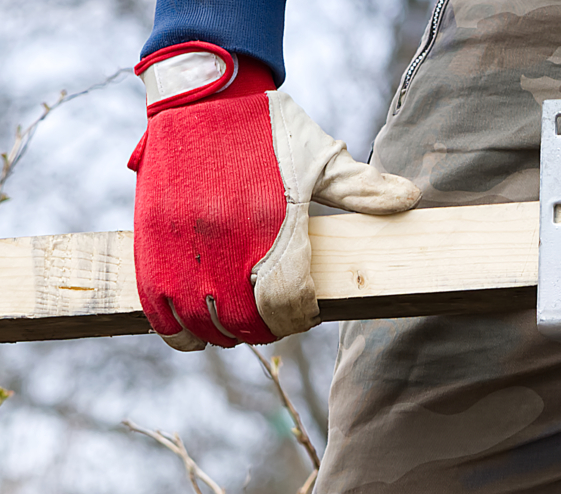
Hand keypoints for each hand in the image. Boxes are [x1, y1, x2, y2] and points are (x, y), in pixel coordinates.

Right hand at [130, 41, 421, 349]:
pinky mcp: (151, 243)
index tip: (303, 315)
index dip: (298, 319)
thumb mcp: (318, 154)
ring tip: (233, 325)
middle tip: (270, 322)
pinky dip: (177, 330)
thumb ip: (360, 187)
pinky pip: (158, 309)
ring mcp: (184, 244)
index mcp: (273, 223)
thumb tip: (410, 200)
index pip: (287, 302)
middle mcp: (227, 239)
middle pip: (244, 321)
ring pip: (201, 324)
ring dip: (220, 334)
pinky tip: (192, 332)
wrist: (201, 91)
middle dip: (261, 329)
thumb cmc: (265, 125)